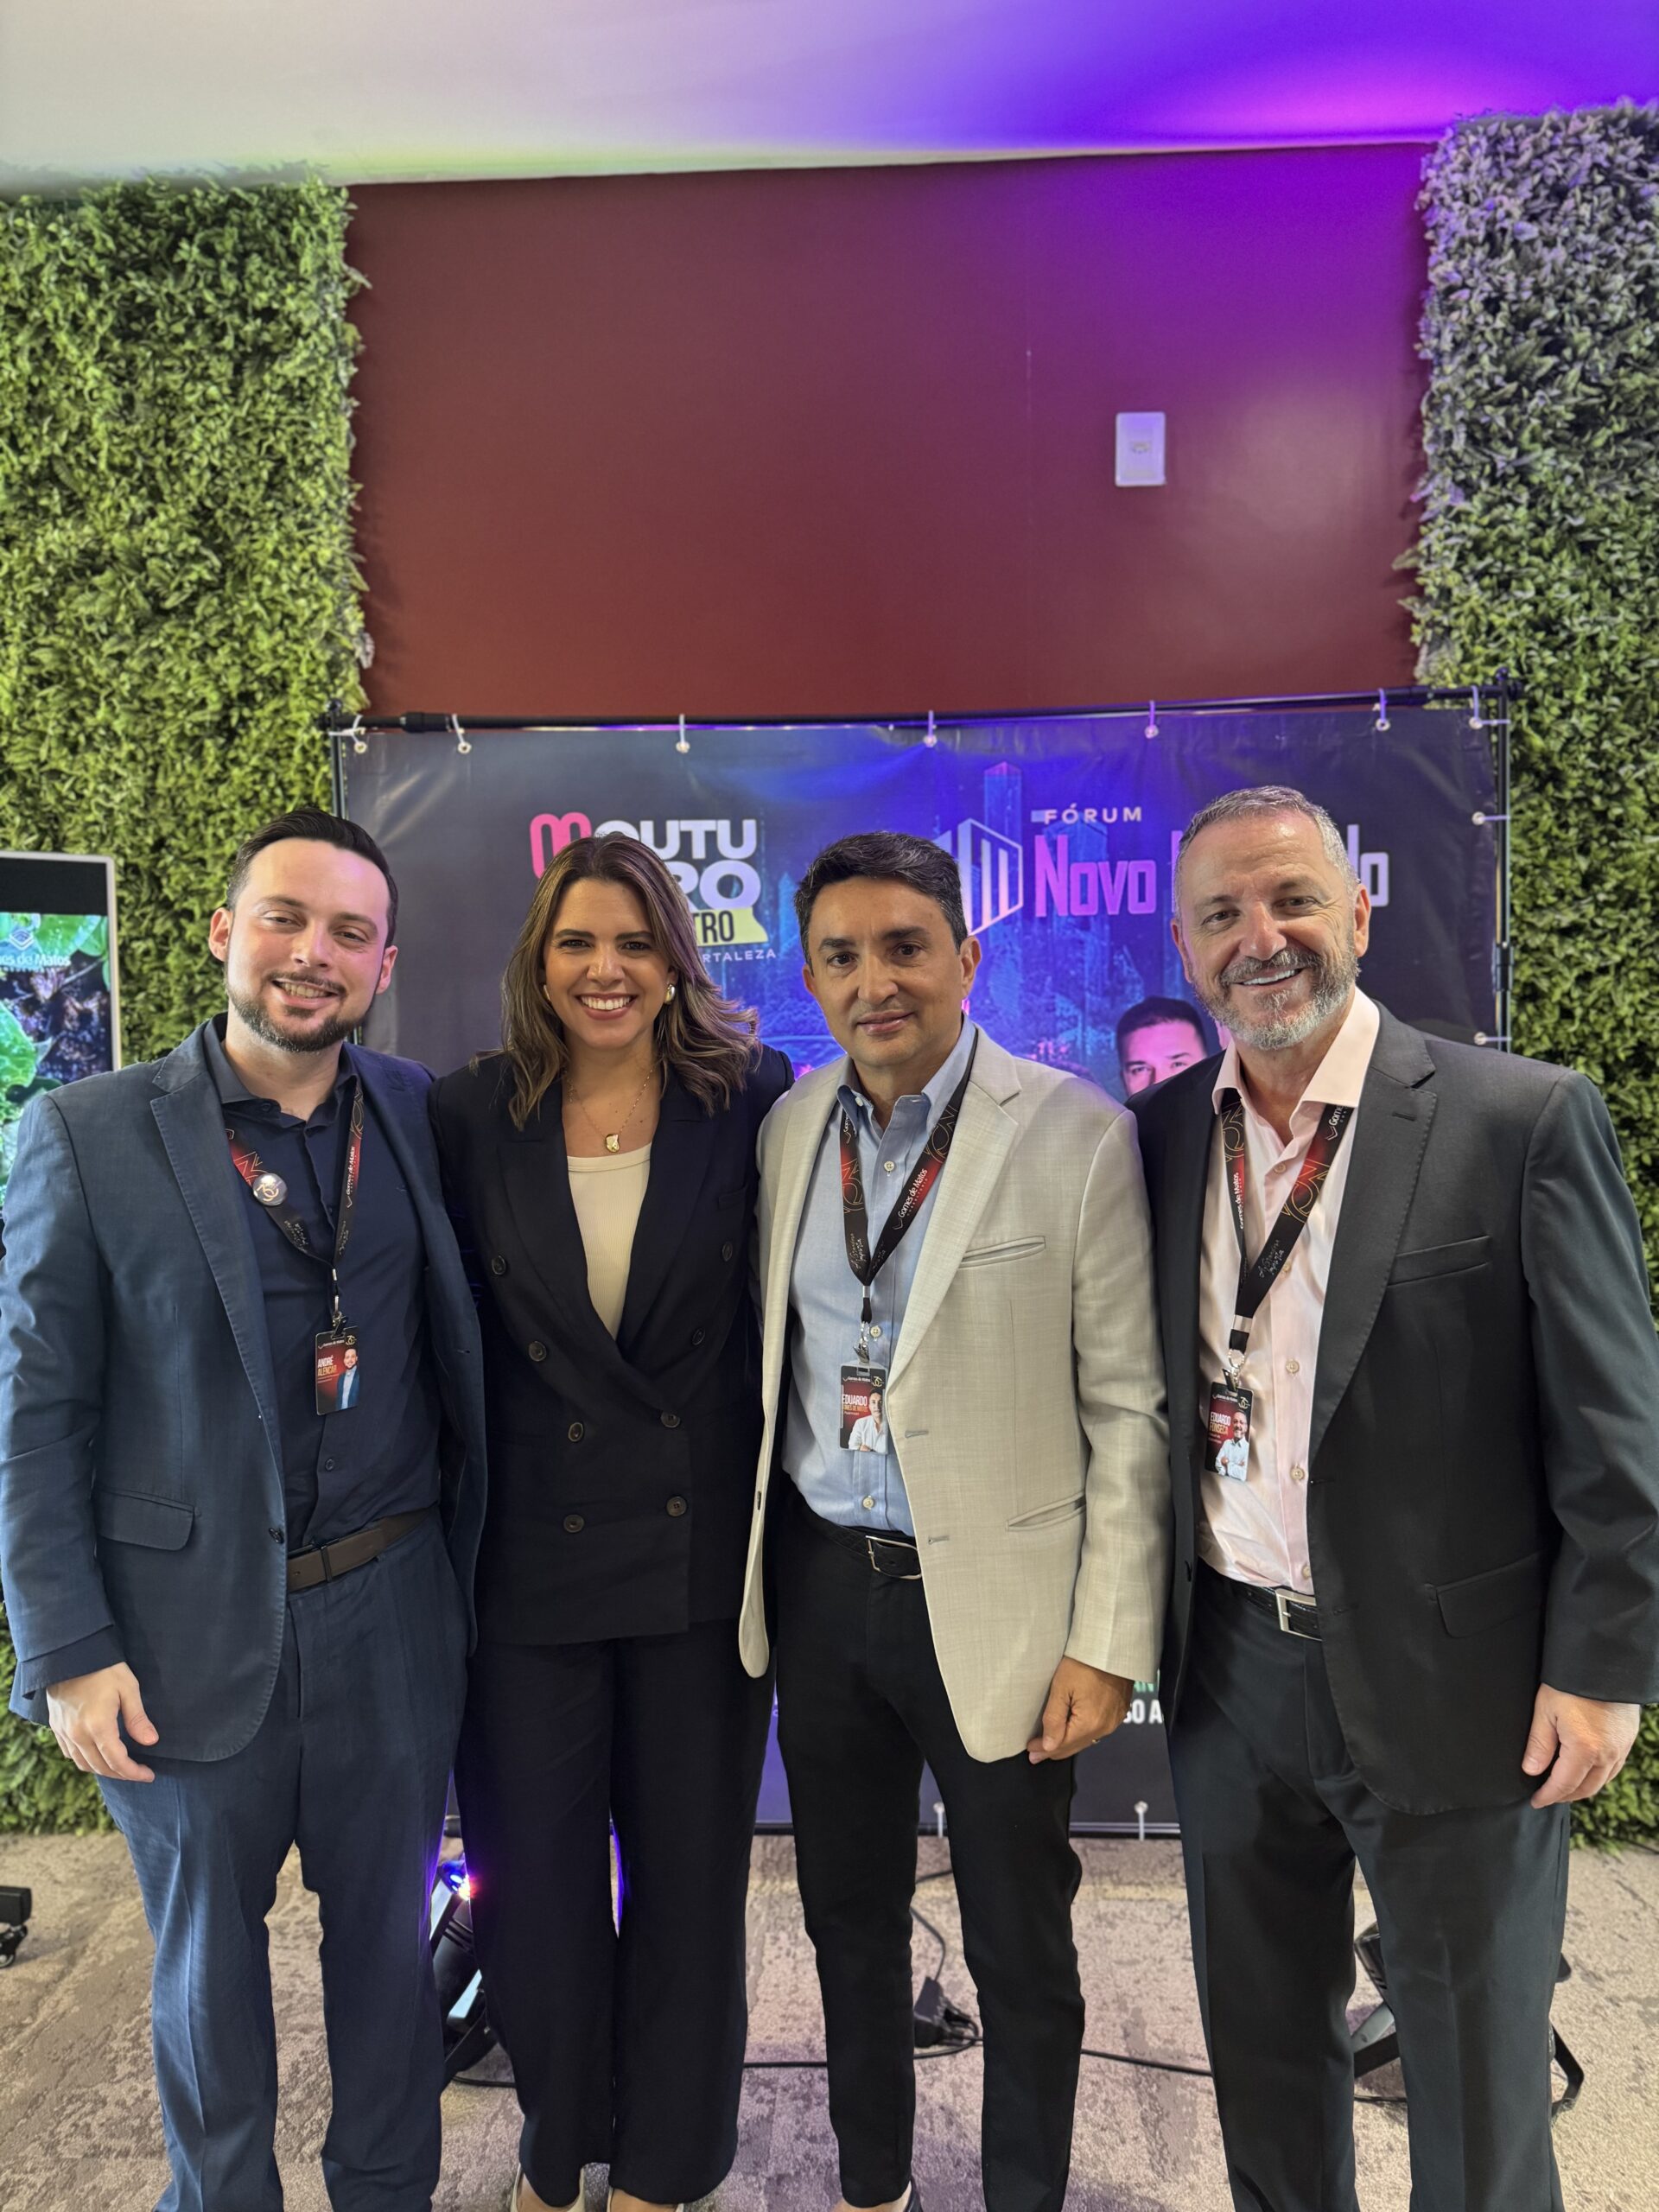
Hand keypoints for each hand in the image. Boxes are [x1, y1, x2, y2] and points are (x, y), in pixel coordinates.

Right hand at [45, 1662, 158, 1782]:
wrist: (69, 1654)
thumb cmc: (103, 1668)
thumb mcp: (128, 1688)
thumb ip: (137, 1718)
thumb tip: (151, 1741)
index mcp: (98, 1726)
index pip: (117, 1761)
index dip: (134, 1772)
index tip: (148, 1775)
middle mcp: (78, 1734)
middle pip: (100, 1767)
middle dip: (122, 1774)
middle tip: (139, 1772)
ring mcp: (64, 1732)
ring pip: (83, 1764)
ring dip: (103, 1770)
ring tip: (121, 1767)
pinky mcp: (56, 1727)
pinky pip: (70, 1754)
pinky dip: (85, 1761)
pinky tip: (97, 1755)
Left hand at [1027, 1658, 1131, 1763]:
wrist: (1111, 1645)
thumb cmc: (1084, 1662)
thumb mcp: (1061, 1688)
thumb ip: (1054, 1719)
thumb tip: (1048, 1746)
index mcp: (1090, 1723)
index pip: (1061, 1745)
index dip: (1044, 1749)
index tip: (1030, 1750)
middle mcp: (1105, 1726)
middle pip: (1075, 1746)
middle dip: (1054, 1750)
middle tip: (1036, 1754)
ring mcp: (1114, 1720)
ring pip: (1087, 1740)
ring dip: (1068, 1743)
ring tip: (1051, 1746)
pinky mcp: (1119, 1711)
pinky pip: (1098, 1730)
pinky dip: (1083, 1734)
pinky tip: (1073, 1732)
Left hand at [1521, 1683, 1639, 1807]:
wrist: (1603, 1661)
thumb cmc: (1570, 1683)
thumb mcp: (1545, 1711)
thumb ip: (1538, 1744)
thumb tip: (1531, 1771)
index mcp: (1584, 1749)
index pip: (1564, 1784)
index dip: (1548, 1796)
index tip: (1536, 1801)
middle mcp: (1607, 1754)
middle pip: (1586, 1788)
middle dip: (1565, 1795)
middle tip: (1548, 1796)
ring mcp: (1621, 1747)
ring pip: (1603, 1781)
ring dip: (1583, 1788)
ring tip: (1564, 1786)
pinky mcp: (1628, 1738)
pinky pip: (1614, 1768)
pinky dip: (1599, 1776)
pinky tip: (1587, 1771)